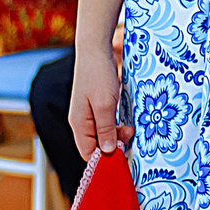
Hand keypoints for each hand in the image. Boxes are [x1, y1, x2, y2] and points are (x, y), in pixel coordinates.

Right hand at [70, 43, 123, 161]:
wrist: (95, 50)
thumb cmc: (98, 75)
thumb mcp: (105, 105)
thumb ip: (106, 129)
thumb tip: (108, 152)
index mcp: (79, 124)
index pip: (88, 154)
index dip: (105, 159)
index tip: (124, 153)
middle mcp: (81, 122)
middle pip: (95, 146)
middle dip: (114, 146)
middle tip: (130, 134)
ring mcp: (87, 115)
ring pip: (102, 136)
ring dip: (117, 136)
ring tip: (129, 127)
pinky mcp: (95, 108)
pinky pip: (105, 125)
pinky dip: (116, 127)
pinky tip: (125, 121)